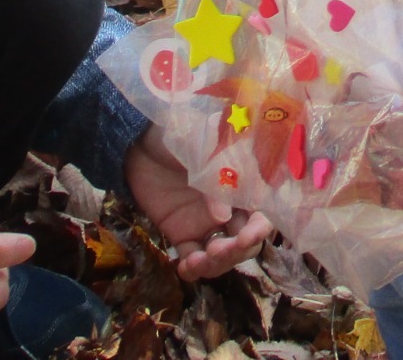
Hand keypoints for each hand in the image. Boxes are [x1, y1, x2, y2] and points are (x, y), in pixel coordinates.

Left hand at [125, 125, 272, 280]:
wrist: (139, 140)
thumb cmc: (180, 133)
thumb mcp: (202, 147)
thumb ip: (216, 178)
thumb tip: (222, 216)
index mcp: (244, 184)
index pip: (263, 211)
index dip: (261, 228)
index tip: (248, 236)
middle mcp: (231, 207)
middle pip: (245, 240)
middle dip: (237, 251)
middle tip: (219, 249)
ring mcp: (207, 223)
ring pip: (222, 254)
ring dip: (217, 263)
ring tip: (198, 260)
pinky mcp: (183, 233)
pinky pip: (193, 257)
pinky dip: (193, 269)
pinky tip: (185, 268)